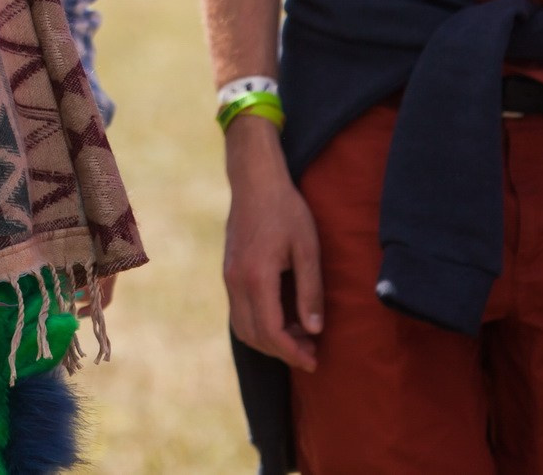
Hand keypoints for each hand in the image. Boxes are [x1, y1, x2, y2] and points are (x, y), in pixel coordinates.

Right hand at [221, 119, 322, 370]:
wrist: (254, 181)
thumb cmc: (286, 210)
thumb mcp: (307, 248)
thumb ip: (310, 291)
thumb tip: (314, 329)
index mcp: (256, 276)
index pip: (271, 331)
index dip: (292, 352)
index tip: (314, 361)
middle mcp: (236, 281)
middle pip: (253, 336)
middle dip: (282, 351)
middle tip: (312, 351)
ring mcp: (228, 277)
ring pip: (242, 327)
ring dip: (269, 340)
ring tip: (300, 336)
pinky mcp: (229, 273)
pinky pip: (239, 312)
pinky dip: (260, 325)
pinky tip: (284, 317)